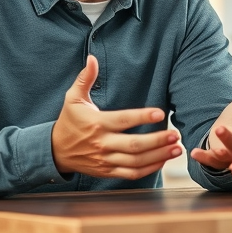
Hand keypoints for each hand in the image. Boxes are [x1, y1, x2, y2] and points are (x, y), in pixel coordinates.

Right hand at [51, 55, 181, 178]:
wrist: (55, 151)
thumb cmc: (69, 122)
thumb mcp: (73, 98)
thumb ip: (85, 79)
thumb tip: (92, 59)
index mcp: (97, 124)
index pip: (123, 120)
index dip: (142, 117)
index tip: (160, 113)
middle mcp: (102, 143)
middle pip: (134, 145)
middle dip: (157, 140)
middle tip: (175, 135)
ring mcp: (106, 160)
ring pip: (136, 161)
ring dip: (158, 156)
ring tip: (176, 148)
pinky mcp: (107, 171)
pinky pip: (131, 174)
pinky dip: (149, 169)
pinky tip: (163, 161)